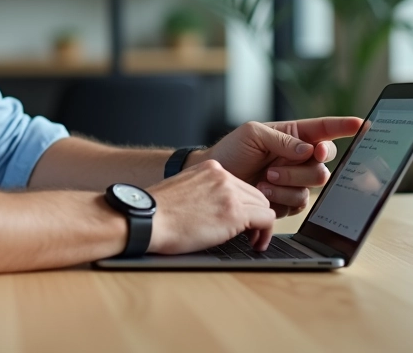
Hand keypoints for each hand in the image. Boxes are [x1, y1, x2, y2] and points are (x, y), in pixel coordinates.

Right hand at [147, 159, 275, 252]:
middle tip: (249, 234)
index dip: (245, 205)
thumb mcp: (183, 189)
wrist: (146, 219)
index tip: (241, 221)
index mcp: (210, 168)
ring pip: (265, 206)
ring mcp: (229, 192)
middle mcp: (222, 175)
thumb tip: (217, 209)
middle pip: (257, 194)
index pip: (241, 185)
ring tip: (252, 241)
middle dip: (256, 215)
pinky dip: (265, 234)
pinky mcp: (234, 212)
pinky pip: (266, 220)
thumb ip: (204, 191)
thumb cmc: (157, 212)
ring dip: (261, 225)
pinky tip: (256, 244)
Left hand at [192, 117, 363, 216]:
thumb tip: (308, 150)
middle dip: (303, 166)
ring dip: (289, 183)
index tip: (362, 124)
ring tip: (264, 180)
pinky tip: (264, 192)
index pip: (325, 129)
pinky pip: (301, 203)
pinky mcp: (290, 201)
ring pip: (315, 184)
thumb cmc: (232, 151)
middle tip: (275, 168)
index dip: (344, 127)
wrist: (216, 181)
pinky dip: (282, 198)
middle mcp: (301, 157)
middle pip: (325, 163)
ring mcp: (297, 180)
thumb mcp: (252, 134)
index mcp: (295, 135)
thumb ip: (282, 139)